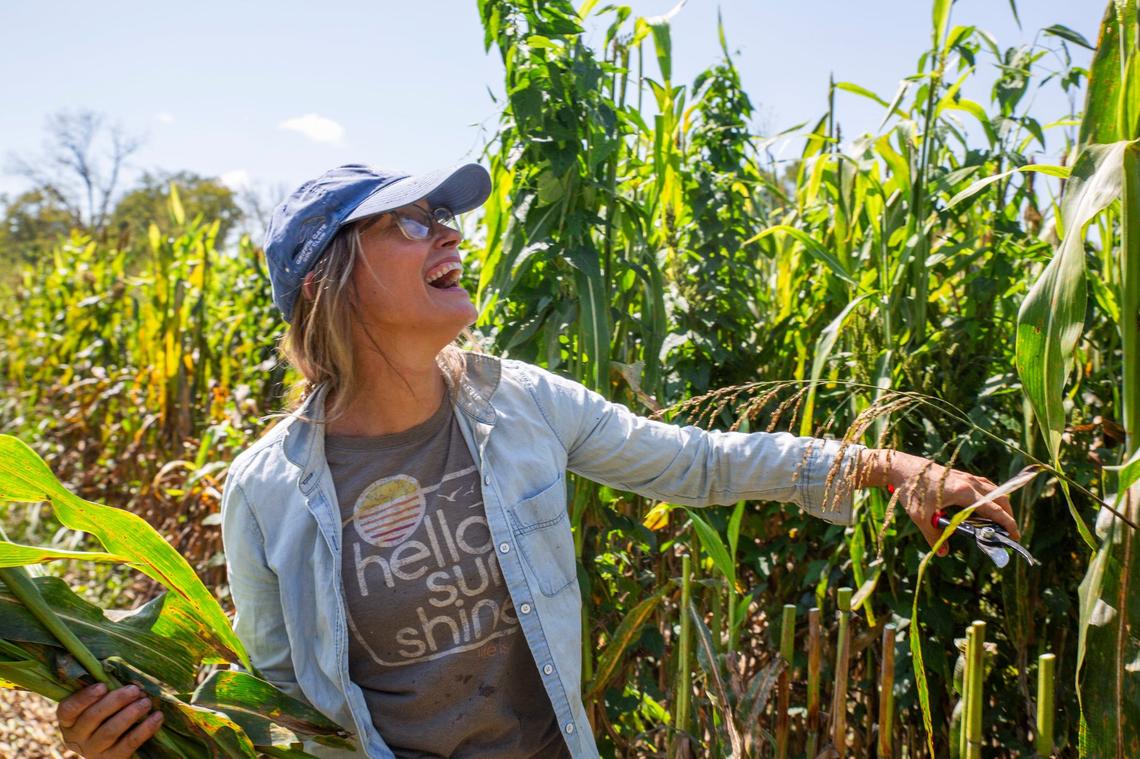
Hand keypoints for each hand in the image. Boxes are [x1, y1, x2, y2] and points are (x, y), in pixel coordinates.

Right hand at [57, 682, 163, 757]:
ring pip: (110, 731)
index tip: (103, 685)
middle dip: (116, 701)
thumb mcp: (98, 703)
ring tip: (146, 702)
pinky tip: (157, 717)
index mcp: (68, 721)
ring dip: (131, 714)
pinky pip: (128, 744)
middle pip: (93, 718)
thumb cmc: (107, 714)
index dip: (84, 697)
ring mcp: (92, 751)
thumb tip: (120, 669)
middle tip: (135, 690)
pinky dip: (144, 729)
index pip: (68, 709)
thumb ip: (103, 690)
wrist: (113, 748)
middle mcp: (76, 737)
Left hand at [857, 449, 1019, 556]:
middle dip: (1007, 516)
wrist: (901, 467)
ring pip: (993, 490)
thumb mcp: (921, 517)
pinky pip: (983, 486)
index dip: (1007, 524)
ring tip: (996, 522)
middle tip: (1006, 532)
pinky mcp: (960, 475)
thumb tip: (943, 552)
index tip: (1014, 536)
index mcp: (964, 491)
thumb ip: (934, 536)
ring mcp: (965, 476)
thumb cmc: (911, 490)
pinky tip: (980, 509)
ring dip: (999, 505)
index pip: (994, 509)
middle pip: (1000, 498)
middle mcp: (969, 482)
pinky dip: (989, 497)